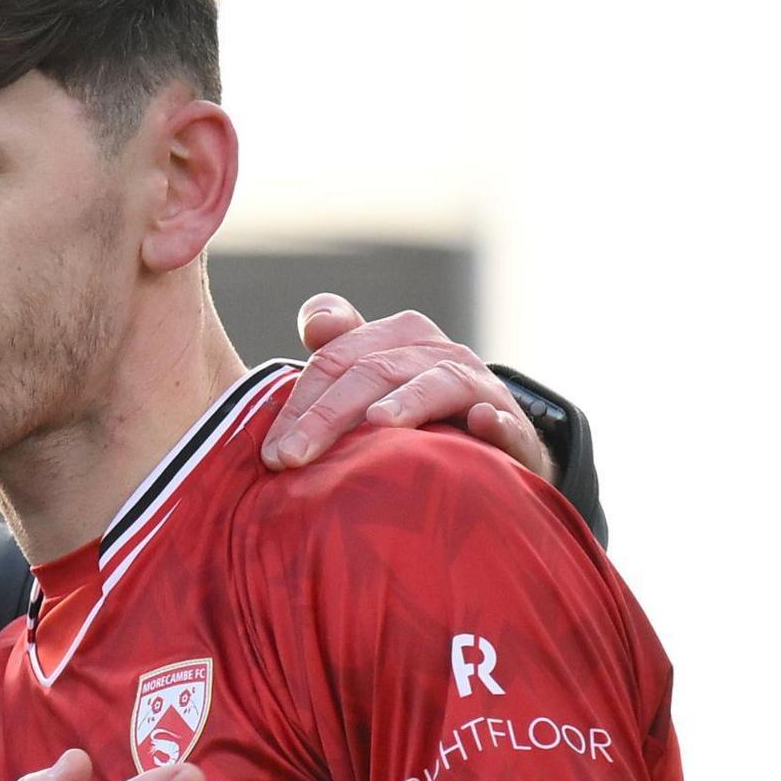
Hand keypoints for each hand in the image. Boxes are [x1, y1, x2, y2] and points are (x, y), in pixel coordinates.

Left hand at [262, 293, 549, 477]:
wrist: (487, 448)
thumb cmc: (409, 414)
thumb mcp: (367, 384)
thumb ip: (334, 352)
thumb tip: (314, 321)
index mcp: (394, 337)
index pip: (335, 358)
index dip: (298, 402)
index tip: (270, 451)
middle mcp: (434, 351)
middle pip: (372, 371)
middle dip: (327, 415)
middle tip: (290, 459)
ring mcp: (475, 384)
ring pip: (434, 384)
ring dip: (407, 402)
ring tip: (377, 424)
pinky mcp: (511, 423)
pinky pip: (504, 418)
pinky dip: (495, 421)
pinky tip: (481, 424)